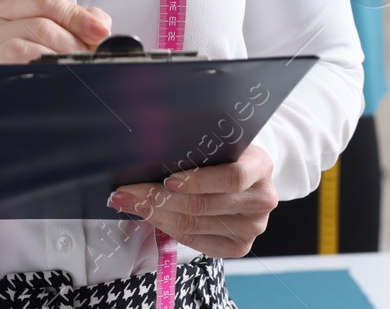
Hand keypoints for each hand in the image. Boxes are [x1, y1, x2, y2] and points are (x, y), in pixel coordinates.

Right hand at [0, 0, 111, 63]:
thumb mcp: (53, 40)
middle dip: (73, 41)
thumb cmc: (30, 72)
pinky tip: (55, 73)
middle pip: (41, 21)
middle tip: (89, 57)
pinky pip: (19, 54)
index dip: (74, 14)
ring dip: (63, 54)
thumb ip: (77, 24)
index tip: (99, 31)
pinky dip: (44, 62)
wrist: (11, 113)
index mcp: (9, 12)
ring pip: (32, 36)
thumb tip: (99, 24)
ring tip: (74, 67)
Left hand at [107, 144, 277, 256]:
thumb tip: (149, 154)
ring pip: (195, 224)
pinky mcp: (240, 247)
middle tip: (127, 193)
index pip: (232, 177)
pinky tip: (151, 217)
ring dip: (156, 214)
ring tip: (129, 203)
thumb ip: (199, 146)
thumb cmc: (227, 155)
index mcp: (261, 167)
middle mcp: (262, 200)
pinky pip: (196, 241)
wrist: (249, 177)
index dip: (198, 180)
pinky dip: (169, 229)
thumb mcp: (221, 142)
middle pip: (205, 205)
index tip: (167, 179)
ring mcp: (252, 227)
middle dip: (159, 199)